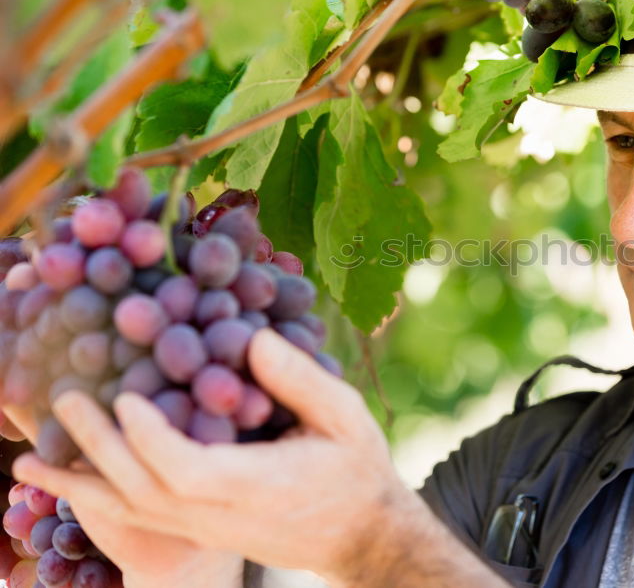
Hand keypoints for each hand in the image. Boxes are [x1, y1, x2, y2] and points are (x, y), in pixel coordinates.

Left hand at [12, 329, 430, 583]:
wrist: (361, 535)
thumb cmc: (356, 468)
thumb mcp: (345, 416)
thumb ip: (300, 379)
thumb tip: (252, 339)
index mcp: (258, 486)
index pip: (189, 471)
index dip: (152, 439)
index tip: (128, 397)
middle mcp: (220, 516)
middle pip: (143, 491)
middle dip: (99, 447)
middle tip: (68, 397)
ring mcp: (204, 531)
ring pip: (129, 514)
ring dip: (79, 483)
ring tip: (30, 458)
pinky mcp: (197, 531)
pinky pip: (136, 519)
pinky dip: (95, 501)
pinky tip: (66, 484)